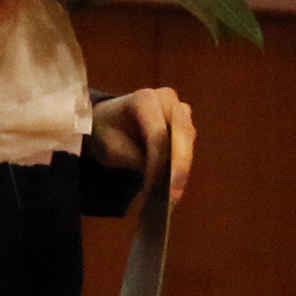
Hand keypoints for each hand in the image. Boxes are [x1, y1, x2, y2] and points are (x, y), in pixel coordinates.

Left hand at [90, 86, 195, 205]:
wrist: (108, 121)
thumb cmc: (107, 132)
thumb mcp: (113, 147)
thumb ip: (137, 159)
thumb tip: (161, 177)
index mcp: (144, 99)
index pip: (157, 133)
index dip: (157, 161)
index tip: (151, 187)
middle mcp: (166, 99)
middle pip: (181, 133)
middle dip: (180, 165)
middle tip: (174, 195)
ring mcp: (179, 109)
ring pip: (188, 140)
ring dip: (183, 168)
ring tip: (174, 196)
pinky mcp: (184, 124)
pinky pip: (187, 146)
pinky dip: (181, 166)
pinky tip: (174, 188)